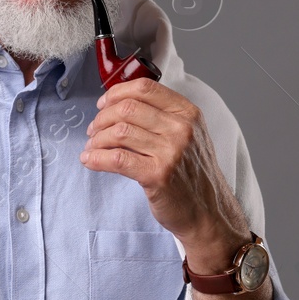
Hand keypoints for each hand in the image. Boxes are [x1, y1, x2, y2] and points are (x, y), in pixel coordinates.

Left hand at [80, 77, 247, 252]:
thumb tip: (118, 105)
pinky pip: (117, 159)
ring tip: (92, 147)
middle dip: (102, 118)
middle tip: (93, 130)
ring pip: (119, 132)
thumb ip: (162, 117)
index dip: (116, 94)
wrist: (208, 211)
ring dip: (97, 139)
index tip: (103, 104)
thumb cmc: (193, 174)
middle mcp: (182, 129)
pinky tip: (91, 160)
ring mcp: (171, 152)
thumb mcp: (189, 136)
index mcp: (188, 113)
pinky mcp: (157, 175)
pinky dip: (97, 158)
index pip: (145, 88)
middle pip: (128, 108)